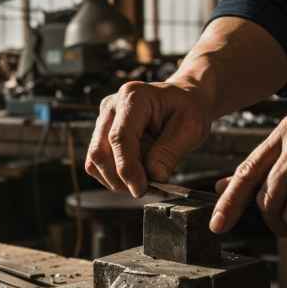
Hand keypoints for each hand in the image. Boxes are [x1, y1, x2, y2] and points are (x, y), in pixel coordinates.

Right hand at [85, 81, 210, 197]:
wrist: (182, 100)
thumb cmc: (187, 108)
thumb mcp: (191, 127)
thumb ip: (170, 151)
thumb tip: (154, 176)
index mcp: (134, 97)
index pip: (120, 138)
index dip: (127, 168)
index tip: (140, 189)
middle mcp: (112, 107)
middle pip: (100, 151)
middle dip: (120, 178)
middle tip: (146, 190)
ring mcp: (104, 120)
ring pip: (95, 161)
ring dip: (117, 180)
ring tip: (145, 182)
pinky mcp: (101, 134)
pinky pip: (98, 163)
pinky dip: (114, 177)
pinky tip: (136, 176)